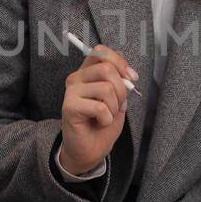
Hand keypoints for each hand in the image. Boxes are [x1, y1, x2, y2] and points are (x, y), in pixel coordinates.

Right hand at [59, 44, 135, 174]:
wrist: (90, 150)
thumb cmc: (102, 124)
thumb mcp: (118, 99)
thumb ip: (120, 81)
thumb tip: (127, 72)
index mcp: (88, 72)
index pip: (100, 51)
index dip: (119, 61)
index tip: (131, 78)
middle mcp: (77, 78)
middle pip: (107, 69)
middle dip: (121, 90)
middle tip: (117, 105)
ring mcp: (71, 92)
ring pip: (106, 88)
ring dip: (114, 107)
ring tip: (106, 116)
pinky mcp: (69, 107)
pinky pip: (100, 107)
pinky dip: (107, 119)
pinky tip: (99, 123)